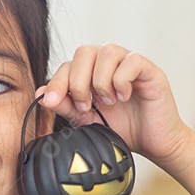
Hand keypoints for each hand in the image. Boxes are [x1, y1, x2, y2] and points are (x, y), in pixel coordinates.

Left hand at [37, 44, 192, 166]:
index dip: (57, 82)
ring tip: (108, 102)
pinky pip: (131, 60)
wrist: (152, 143)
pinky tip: (125, 96)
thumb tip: (41, 94)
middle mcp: (110, 63)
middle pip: (84, 51)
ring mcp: (130, 63)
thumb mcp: (87, 121)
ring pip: (107, 51)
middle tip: (86, 106)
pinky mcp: (150, 70)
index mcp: (92, 72)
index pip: (68, 64)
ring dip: (101, 80)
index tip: (53, 102)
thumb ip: (66, 106)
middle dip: (78, 81)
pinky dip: (122, 80)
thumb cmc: (123, 129)